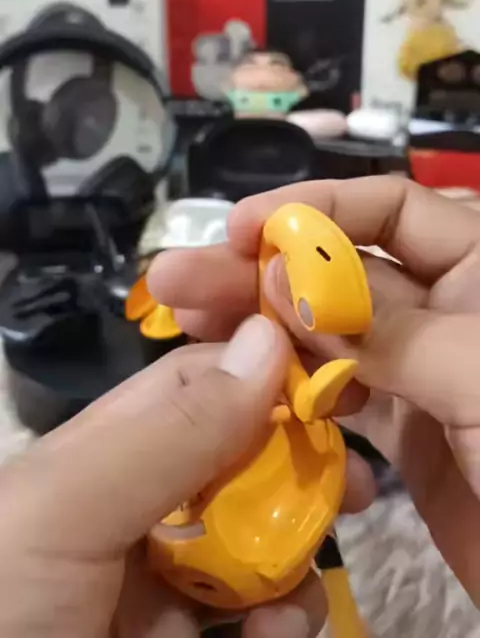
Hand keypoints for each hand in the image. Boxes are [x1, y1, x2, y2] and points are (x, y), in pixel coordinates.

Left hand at [0, 315, 370, 637]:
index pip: (195, 387)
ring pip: (256, 545)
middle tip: (353, 489)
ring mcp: (159, 587)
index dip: (262, 377)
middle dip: (296, 470)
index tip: (331, 393)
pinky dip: (281, 624)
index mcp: (100, 457)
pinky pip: (254, 622)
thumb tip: (269, 339)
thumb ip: (167, 432)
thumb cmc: (6, 605)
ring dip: (294, 560)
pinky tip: (279, 635)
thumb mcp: (65, 510)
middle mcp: (136, 511)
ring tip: (295, 595)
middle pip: (239, 464)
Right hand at [148, 176, 479, 606]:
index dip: (314, 208)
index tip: (240, 226)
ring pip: (330, 337)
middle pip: (342, 274)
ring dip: (262, 330)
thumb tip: (285, 281)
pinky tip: (239, 391)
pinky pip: (337, 399)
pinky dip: (291, 395)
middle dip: (261, 272)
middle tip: (178, 278)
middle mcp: (448, 309)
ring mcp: (422, 371)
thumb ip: (387, 329)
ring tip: (187, 325)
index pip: (390, 210)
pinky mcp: (406, 433)